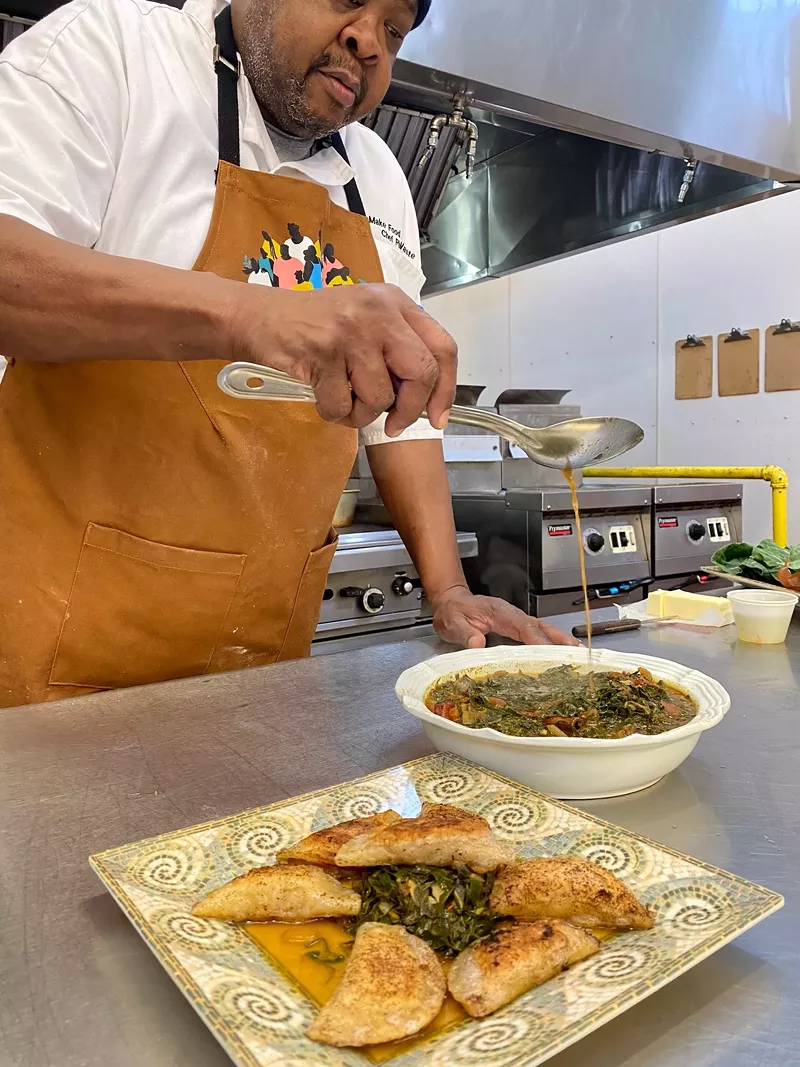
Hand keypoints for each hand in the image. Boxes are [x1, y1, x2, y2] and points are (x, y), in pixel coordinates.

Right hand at [230, 282, 456, 435]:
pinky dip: (334, 414)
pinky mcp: (322, 354)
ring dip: (362, 413)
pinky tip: (322, 397)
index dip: (445, 389)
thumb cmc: (315, 323)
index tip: (435, 417)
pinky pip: (342, 406)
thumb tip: (425, 399)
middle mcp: (378, 312)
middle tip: (394, 424)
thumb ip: (396, 348)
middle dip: (409, 409)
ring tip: (344, 400)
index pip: (442, 347)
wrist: (259, 317)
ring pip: (380, 397)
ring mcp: (350, 332)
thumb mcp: (364, 319)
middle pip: (421, 374)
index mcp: (395, 302)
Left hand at [431, 587, 580, 647]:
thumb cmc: (452, 612)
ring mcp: (515, 619)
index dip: (538, 639)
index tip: (551, 652)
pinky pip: (536, 632)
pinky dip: (550, 641)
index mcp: (499, 613)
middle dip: (559, 638)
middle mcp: (511, 614)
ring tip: (577, 653)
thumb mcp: (452, 623)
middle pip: (540, 626)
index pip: (522, 627)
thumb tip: (477, 644)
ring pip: (542, 628)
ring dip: (560, 640)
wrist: (450, 601)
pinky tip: (560, 651)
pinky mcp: (515, 625)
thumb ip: (464, 633)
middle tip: (577, 652)